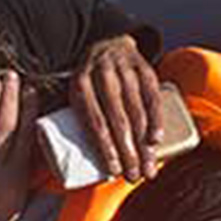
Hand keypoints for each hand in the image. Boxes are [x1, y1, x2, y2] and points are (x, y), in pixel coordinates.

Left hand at [71, 35, 162, 181]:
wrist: (110, 44)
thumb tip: (63, 163)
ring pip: (137, 112)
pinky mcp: (145, 69)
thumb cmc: (90, 82)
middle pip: (117, 120)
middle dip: (127, 152)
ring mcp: (125, 70)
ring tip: (148, 168)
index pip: (93, 121)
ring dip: (144, 144)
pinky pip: (153, 98)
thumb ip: (69, 120)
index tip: (113, 171)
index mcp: (79, 84)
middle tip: (133, 177)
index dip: (105, 148)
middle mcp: (102, 75)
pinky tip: (157, 140)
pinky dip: (157, 120)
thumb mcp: (74, 93)